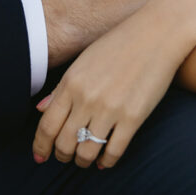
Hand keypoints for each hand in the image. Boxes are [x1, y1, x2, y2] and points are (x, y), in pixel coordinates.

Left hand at [33, 0, 191, 167]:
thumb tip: (41, 109)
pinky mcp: (133, 117)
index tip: (39, 156)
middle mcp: (86, 97)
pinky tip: (105, 160)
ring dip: (82, 161)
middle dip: (61, 155)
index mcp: (71, 81)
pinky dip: (106, 161)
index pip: (47, 124)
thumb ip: (62, 87)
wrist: (156, 33)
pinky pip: (114, 151)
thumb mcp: (84, 60)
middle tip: (64, 158)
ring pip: (87, 152)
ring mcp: (110, 108)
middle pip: (64, 142)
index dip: (41, 145)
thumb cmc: (119, 43)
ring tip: (84, 160)